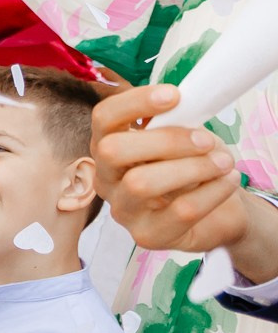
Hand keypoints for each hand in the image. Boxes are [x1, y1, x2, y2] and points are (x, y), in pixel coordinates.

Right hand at [91, 84, 276, 277]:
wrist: (217, 209)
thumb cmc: (193, 167)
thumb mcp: (183, 137)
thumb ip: (174, 121)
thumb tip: (185, 104)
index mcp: (109, 147)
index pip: (104, 118)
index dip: (133, 103)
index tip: (174, 96)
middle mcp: (107, 179)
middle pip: (111, 150)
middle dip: (165, 140)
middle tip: (204, 140)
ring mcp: (123, 210)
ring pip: (141, 183)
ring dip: (192, 167)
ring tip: (222, 162)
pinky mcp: (148, 236)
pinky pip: (180, 211)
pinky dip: (213, 191)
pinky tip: (228, 181)